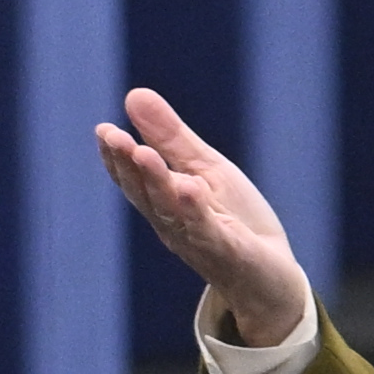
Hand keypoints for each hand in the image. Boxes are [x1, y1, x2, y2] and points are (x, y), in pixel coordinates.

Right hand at [94, 84, 314, 348]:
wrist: (270, 279)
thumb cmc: (235, 221)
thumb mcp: (205, 169)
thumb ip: (170, 137)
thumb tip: (132, 95)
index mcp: (165, 203)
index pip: (134, 178)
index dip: (117, 157)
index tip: (103, 131)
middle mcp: (174, 224)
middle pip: (146, 193)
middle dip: (128, 165)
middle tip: (112, 136)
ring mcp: (200, 241)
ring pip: (172, 211)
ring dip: (157, 182)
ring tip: (144, 154)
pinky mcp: (229, 253)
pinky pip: (209, 232)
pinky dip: (197, 212)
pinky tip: (191, 189)